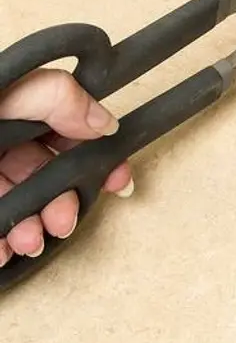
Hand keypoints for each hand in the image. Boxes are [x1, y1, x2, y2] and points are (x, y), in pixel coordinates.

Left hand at [0, 69, 132, 264]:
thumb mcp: (5, 92)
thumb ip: (55, 96)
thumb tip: (105, 120)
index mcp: (14, 110)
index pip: (68, 129)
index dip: (97, 154)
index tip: (118, 177)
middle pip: (46, 174)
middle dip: (62, 202)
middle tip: (64, 219)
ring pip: (22, 205)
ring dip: (33, 228)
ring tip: (29, 240)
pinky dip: (2, 245)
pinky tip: (2, 250)